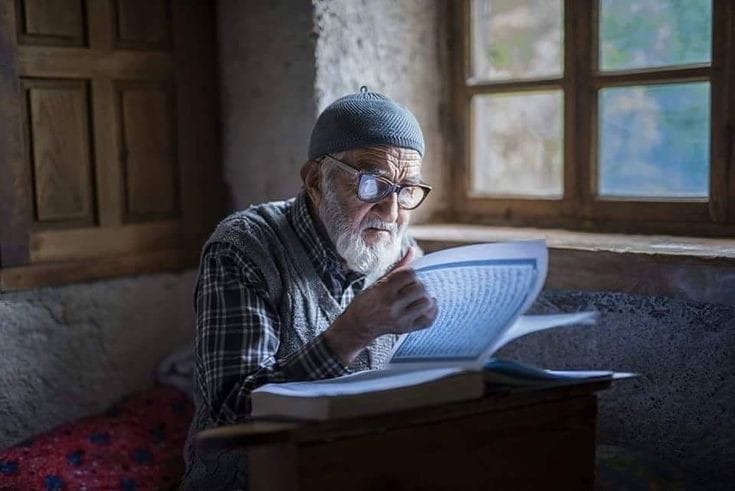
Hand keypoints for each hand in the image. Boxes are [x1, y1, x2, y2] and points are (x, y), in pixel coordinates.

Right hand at [324, 247, 438, 363]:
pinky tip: (426, 306)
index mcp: (383, 289)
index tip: (407, 277)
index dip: (411, 273)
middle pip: (420, 288)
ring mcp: (400, 319)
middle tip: (413, 287)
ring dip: (426, 297)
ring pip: (426, 303)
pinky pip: (428, 320)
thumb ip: (398, 267)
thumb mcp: (378, 281)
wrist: (358, 325)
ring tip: (419, 297)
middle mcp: (392, 305)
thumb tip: (412, 250)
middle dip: (419, 285)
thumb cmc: (367, 300)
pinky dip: (432, 311)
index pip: (409, 274)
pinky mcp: (405, 329)